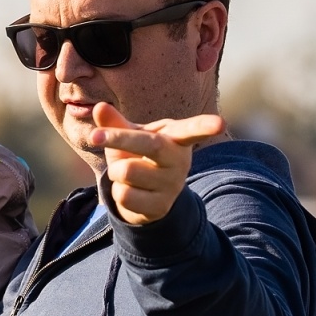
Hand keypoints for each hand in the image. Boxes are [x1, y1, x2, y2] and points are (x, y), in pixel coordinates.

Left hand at [92, 102, 223, 224]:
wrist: (144, 194)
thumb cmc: (138, 155)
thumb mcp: (128, 137)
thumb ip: (115, 123)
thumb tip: (100, 107)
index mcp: (176, 138)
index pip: (192, 130)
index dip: (205, 126)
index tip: (220, 124)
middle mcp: (180, 160)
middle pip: (149, 144)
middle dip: (118, 138)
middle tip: (94, 136)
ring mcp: (172, 185)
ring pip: (127, 171)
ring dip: (115, 171)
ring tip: (125, 173)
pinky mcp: (161, 207)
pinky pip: (124, 195)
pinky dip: (117, 192)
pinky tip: (130, 192)